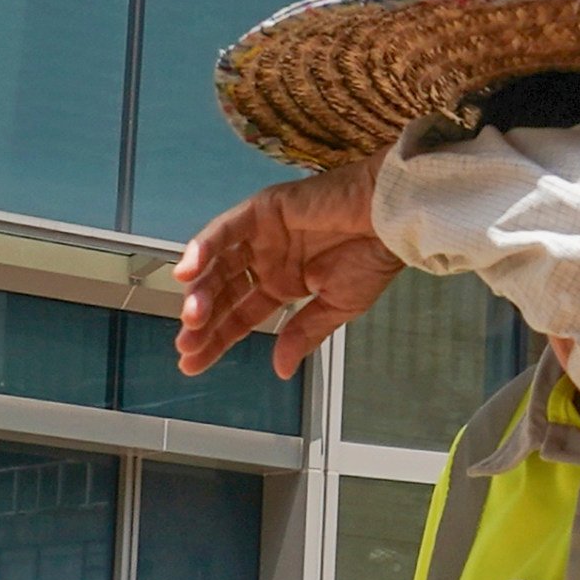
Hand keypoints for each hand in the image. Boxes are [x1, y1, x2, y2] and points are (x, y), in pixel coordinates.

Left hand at [176, 160, 398, 378]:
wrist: (392, 220)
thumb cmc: (374, 257)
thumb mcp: (337, 307)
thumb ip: (303, 334)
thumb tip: (281, 369)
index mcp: (283, 283)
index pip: (240, 315)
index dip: (217, 339)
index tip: (194, 363)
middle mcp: (266, 259)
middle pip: (222, 293)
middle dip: (203, 321)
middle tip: (187, 346)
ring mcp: (261, 235)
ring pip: (218, 264)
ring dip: (200, 291)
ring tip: (192, 318)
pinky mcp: (261, 210)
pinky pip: (224, 231)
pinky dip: (202, 249)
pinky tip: (188, 273)